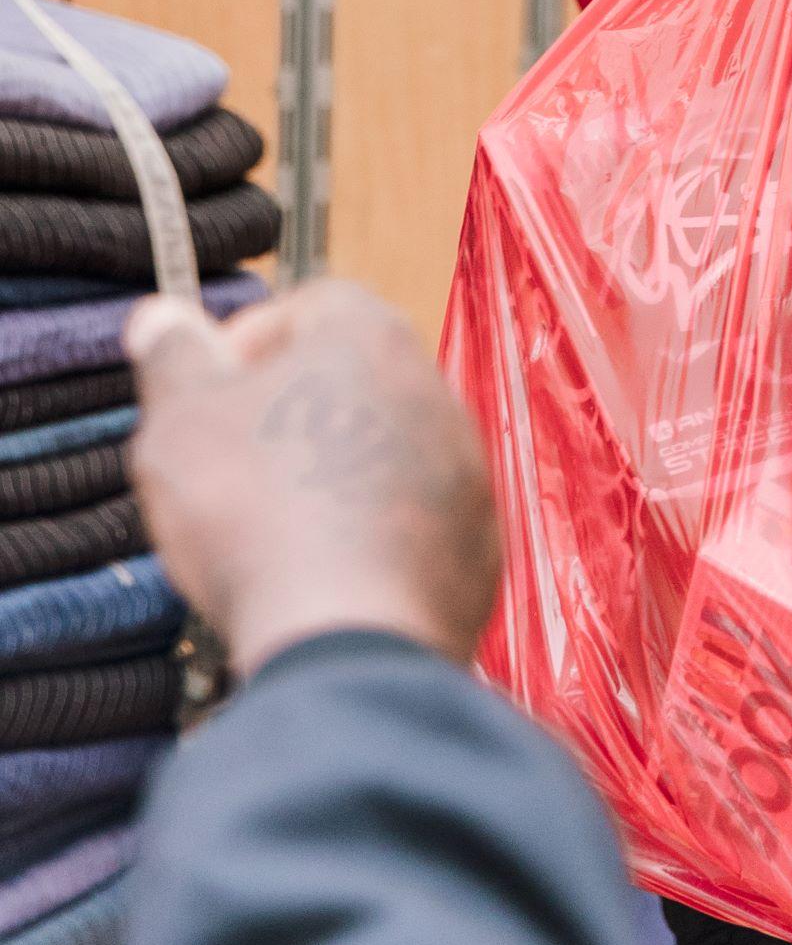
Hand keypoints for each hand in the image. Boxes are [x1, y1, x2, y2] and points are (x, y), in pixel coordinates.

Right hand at [127, 278, 501, 679]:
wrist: (348, 638)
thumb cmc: (256, 515)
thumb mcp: (180, 420)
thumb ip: (172, 355)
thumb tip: (162, 316)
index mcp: (366, 334)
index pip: (305, 306)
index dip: (245, 345)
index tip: (207, 395)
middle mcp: (432, 386)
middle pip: (349, 380)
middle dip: (290, 416)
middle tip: (234, 469)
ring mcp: (464, 466)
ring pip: (386, 451)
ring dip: (336, 477)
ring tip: (277, 532)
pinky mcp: (476, 539)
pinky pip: (415, 522)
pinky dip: (374, 538)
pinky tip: (327, 575)